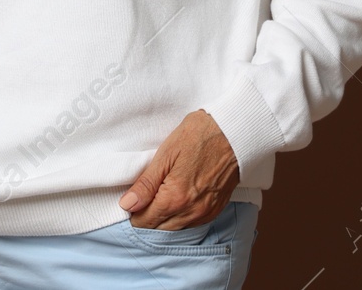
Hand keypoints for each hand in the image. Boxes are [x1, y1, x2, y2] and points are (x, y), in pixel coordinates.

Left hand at [119, 109, 239, 228]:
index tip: (132, 198)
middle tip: (143, 195)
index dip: (133, 211)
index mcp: (175, 199)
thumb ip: (146, 184)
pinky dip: (180, 217)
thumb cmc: (199, 136)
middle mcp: (191, 212)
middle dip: (147, 216)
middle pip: (159, 229)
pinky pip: (192, 224)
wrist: (234, 131)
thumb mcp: (166, 154)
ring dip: (164, 218)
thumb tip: (127, 205)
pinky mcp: (216, 209)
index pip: (144, 221)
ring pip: (175, 229)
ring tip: (159, 196)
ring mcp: (206, 213)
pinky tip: (177, 201)